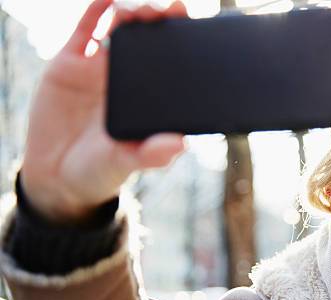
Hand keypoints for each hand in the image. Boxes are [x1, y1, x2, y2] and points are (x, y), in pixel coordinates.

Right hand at [21, 0, 188, 222]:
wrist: (56, 175)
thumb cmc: (101, 171)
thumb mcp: (128, 164)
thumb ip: (152, 154)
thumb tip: (180, 143)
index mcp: (148, 98)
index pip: (172, 64)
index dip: (184, 44)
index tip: (198, 30)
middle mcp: (128, 80)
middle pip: (149, 40)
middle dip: (162, 20)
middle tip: (172, 9)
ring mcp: (99, 69)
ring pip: (120, 30)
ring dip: (133, 14)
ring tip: (140, 10)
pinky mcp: (70, 65)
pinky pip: (85, 30)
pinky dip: (96, 11)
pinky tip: (107, 0)